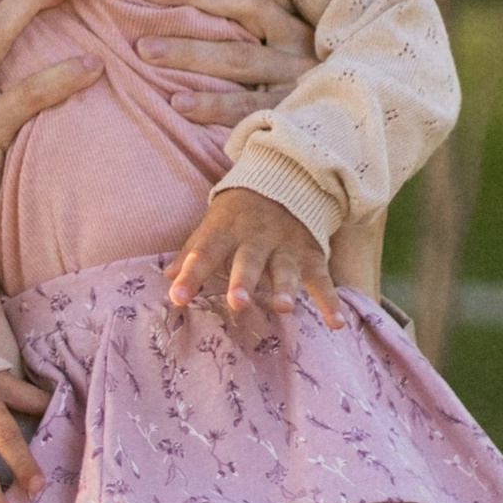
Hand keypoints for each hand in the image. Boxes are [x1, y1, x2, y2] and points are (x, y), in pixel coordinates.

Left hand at [131, 0, 316, 123]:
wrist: (343, 125)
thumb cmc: (298, 76)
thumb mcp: (288, 38)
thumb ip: (253, 15)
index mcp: (298, 15)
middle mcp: (300, 40)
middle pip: (248, 5)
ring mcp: (298, 77)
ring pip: (239, 57)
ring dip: (188, 51)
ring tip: (144, 48)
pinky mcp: (291, 113)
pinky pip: (247, 107)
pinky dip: (211, 105)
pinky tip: (176, 100)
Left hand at [166, 185, 344, 329]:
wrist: (286, 178)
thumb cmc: (239, 212)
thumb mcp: (213, 224)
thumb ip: (193, 251)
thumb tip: (166, 278)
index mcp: (226, 230)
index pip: (204, 251)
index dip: (190, 273)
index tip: (177, 297)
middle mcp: (256, 238)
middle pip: (248, 260)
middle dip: (243, 281)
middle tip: (237, 303)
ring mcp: (286, 246)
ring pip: (285, 268)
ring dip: (285, 288)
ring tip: (283, 308)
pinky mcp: (311, 255)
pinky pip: (322, 280)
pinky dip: (331, 301)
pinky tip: (335, 323)